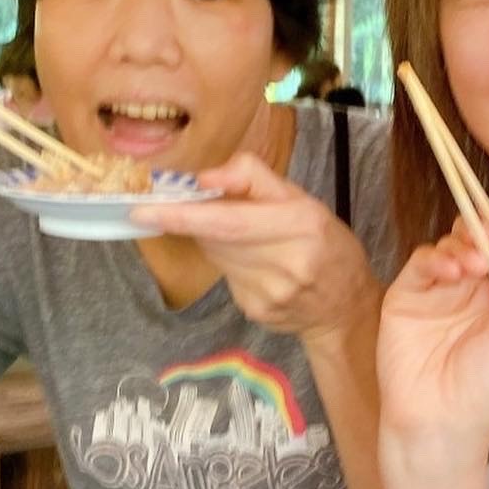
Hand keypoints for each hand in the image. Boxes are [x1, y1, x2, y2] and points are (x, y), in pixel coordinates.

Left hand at [132, 153, 380, 343]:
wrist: (345, 306)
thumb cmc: (325, 243)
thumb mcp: (303, 198)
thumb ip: (252, 177)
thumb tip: (203, 178)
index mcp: (300, 225)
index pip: (228, 221)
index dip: (184, 216)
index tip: (143, 210)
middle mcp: (286, 263)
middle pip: (216, 238)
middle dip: (199, 221)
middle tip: (202, 210)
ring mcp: (270, 294)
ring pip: (218, 257)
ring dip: (218, 242)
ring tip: (249, 240)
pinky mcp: (257, 312)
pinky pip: (227, 278)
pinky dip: (231, 264)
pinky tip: (258, 266)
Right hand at [376, 206, 488, 464]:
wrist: (440, 421)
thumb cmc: (488, 386)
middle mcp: (469, 291)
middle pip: (475, 241)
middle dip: (483, 227)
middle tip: (488, 226)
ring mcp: (436, 293)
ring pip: (448, 247)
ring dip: (463, 246)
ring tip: (474, 266)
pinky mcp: (406, 297)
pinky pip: (420, 263)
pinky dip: (436, 259)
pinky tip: (452, 273)